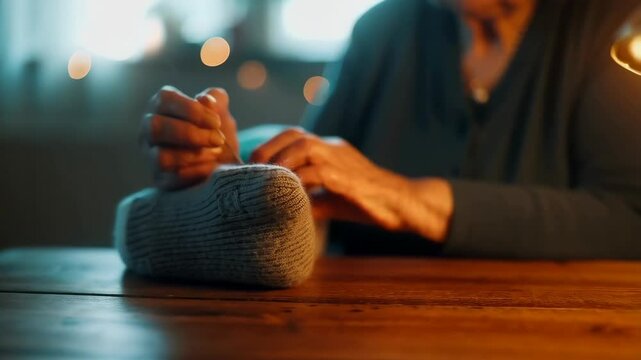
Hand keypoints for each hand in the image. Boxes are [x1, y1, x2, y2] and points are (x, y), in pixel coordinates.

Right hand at [140, 86, 239, 189]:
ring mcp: (151, 156)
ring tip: (215, 153)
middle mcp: (149, 130)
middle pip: (156, 127)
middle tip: (217, 139)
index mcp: (162, 106)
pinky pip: (173, 177)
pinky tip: (211, 167)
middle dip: (191, 134)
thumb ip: (216, 101)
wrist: (224, 165)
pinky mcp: (160, 179)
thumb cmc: (216, 133)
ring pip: (161, 157)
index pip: (165, 100)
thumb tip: (206, 99)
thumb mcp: (221, 113)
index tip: (216, 121)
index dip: (192, 110)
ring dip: (194, 155)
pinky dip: (196, 171)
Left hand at [250, 128, 453, 240]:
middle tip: (253, 171)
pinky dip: (300, 181)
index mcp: (330, 150)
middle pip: (295, 136)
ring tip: (267, 181)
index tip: (253, 165)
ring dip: (281, 163)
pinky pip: (318, 172)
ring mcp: (342, 160)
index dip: (271, 147)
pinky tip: (289, 194)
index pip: (294, 136)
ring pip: (304, 147)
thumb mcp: (333, 199)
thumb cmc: (369, 202)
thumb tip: (287, 207)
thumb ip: (311, 199)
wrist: (403, 204)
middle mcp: (334, 148)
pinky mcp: (349, 177)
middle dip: (269, 151)